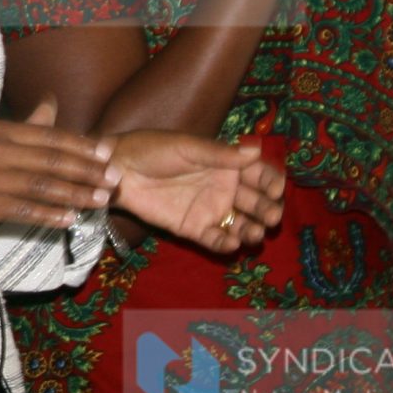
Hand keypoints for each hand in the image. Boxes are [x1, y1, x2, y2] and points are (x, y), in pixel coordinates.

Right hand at [0, 98, 115, 237]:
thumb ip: (22, 126)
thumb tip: (53, 104)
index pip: (47, 137)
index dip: (80, 146)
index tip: (108, 153)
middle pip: (49, 161)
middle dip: (86, 171)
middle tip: (115, 179)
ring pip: (41, 186)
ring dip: (75, 194)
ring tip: (101, 200)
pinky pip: (22, 211)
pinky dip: (48, 215)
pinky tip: (70, 220)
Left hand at [107, 131, 287, 253]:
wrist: (118, 170)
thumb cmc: (152, 149)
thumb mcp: (187, 147)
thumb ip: (219, 153)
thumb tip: (256, 150)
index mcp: (227, 164)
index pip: (261, 175)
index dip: (273, 183)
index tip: (275, 190)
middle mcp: (224, 188)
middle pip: (257, 203)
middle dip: (268, 210)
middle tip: (270, 217)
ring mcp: (210, 209)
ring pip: (241, 224)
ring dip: (252, 231)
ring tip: (254, 234)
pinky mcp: (193, 228)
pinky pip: (216, 240)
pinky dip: (226, 244)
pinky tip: (231, 244)